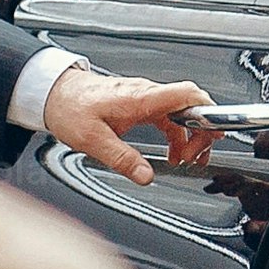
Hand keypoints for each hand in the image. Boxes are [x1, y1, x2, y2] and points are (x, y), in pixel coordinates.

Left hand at [42, 69, 218, 182]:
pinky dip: (176, 135)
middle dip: (201, 132)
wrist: (53, 92)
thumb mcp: (93, 140)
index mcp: (140, 98)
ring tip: (186, 160)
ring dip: (190, 137)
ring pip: (181, 113)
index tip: (216, 132)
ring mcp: (145, 97)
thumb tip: (145, 176)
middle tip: (195, 158)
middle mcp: (146, 94)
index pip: (186, 95)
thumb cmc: (69, 107)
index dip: (207, 111)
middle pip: (191, 106)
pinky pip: (169, 117)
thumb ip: (123, 159)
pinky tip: (172, 153)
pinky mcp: (140, 103)